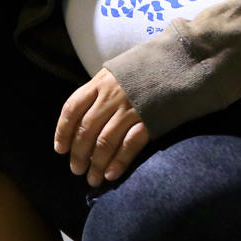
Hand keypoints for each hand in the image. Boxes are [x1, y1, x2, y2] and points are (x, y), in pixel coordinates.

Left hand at [55, 67, 149, 186]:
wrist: (180, 62)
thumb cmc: (147, 69)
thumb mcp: (118, 72)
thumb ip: (101, 91)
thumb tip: (85, 118)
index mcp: (100, 82)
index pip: (72, 109)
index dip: (63, 131)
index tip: (60, 150)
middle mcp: (112, 95)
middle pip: (86, 129)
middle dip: (79, 154)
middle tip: (77, 170)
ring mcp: (131, 108)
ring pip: (105, 141)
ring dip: (96, 164)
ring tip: (93, 179)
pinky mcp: (150, 119)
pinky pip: (130, 144)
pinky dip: (119, 161)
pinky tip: (112, 174)